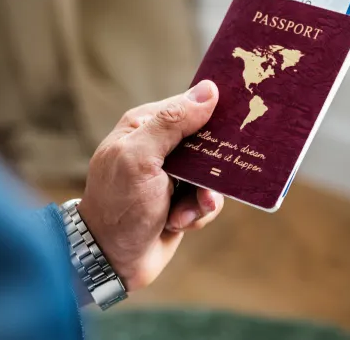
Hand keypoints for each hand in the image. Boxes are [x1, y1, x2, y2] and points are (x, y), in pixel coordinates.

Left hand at [78, 80, 223, 291]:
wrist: (111, 259)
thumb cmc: (119, 204)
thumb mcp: (140, 158)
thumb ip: (171, 123)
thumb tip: (208, 90)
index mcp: (145, 126)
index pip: (188, 105)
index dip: (212, 112)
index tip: (238, 119)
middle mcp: (159, 146)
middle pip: (206, 141)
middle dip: (212, 166)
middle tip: (208, 183)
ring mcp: (172, 174)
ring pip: (212, 174)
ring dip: (202, 197)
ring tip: (182, 212)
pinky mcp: (182, 199)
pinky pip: (207, 200)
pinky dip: (196, 214)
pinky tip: (177, 222)